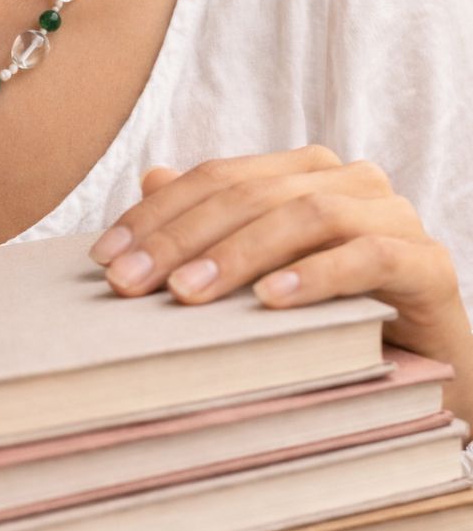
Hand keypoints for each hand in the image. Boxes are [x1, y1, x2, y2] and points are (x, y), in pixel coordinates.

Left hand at [87, 145, 472, 434]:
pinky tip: (269, 301)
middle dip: (180, 238)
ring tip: (185, 293)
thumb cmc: (326, 308)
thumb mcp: (255, 265)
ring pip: (302, 217)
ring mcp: (391, 215)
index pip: (215, 178)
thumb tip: (150, 176)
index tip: (105, 255)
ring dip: (236, 255)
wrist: (419, 359)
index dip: (155, 213)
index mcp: (300, 171)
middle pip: (249, 195)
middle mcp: (346, 180)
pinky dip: (313, 276)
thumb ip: (210, 219)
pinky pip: (365, 257)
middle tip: (129, 281)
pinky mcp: (425, 262)